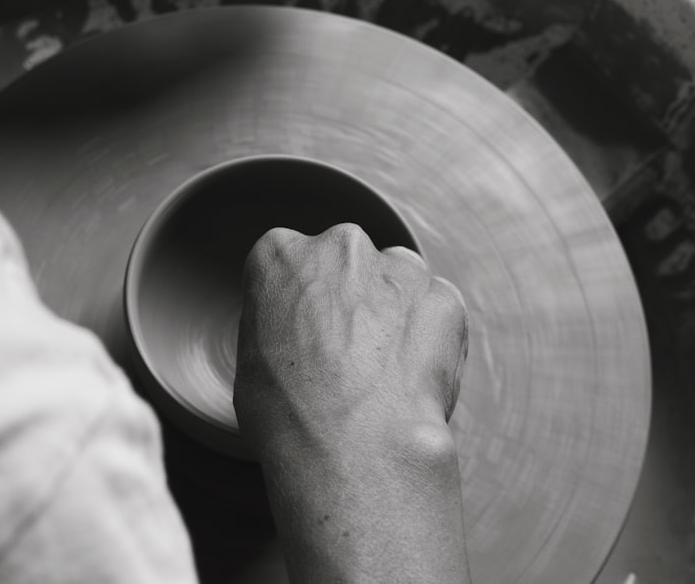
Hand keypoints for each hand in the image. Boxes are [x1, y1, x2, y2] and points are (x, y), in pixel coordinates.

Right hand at [234, 222, 467, 463]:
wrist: (353, 448)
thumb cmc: (289, 415)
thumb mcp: (250, 362)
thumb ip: (275, 326)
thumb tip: (294, 339)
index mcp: (279, 254)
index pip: (287, 265)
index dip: (297, 304)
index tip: (303, 332)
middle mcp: (339, 246)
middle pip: (346, 263)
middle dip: (348, 298)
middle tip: (343, 355)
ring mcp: (398, 268)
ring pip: (397, 280)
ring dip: (392, 311)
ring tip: (381, 370)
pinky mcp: (444, 297)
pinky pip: (436, 310)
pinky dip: (430, 337)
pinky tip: (412, 378)